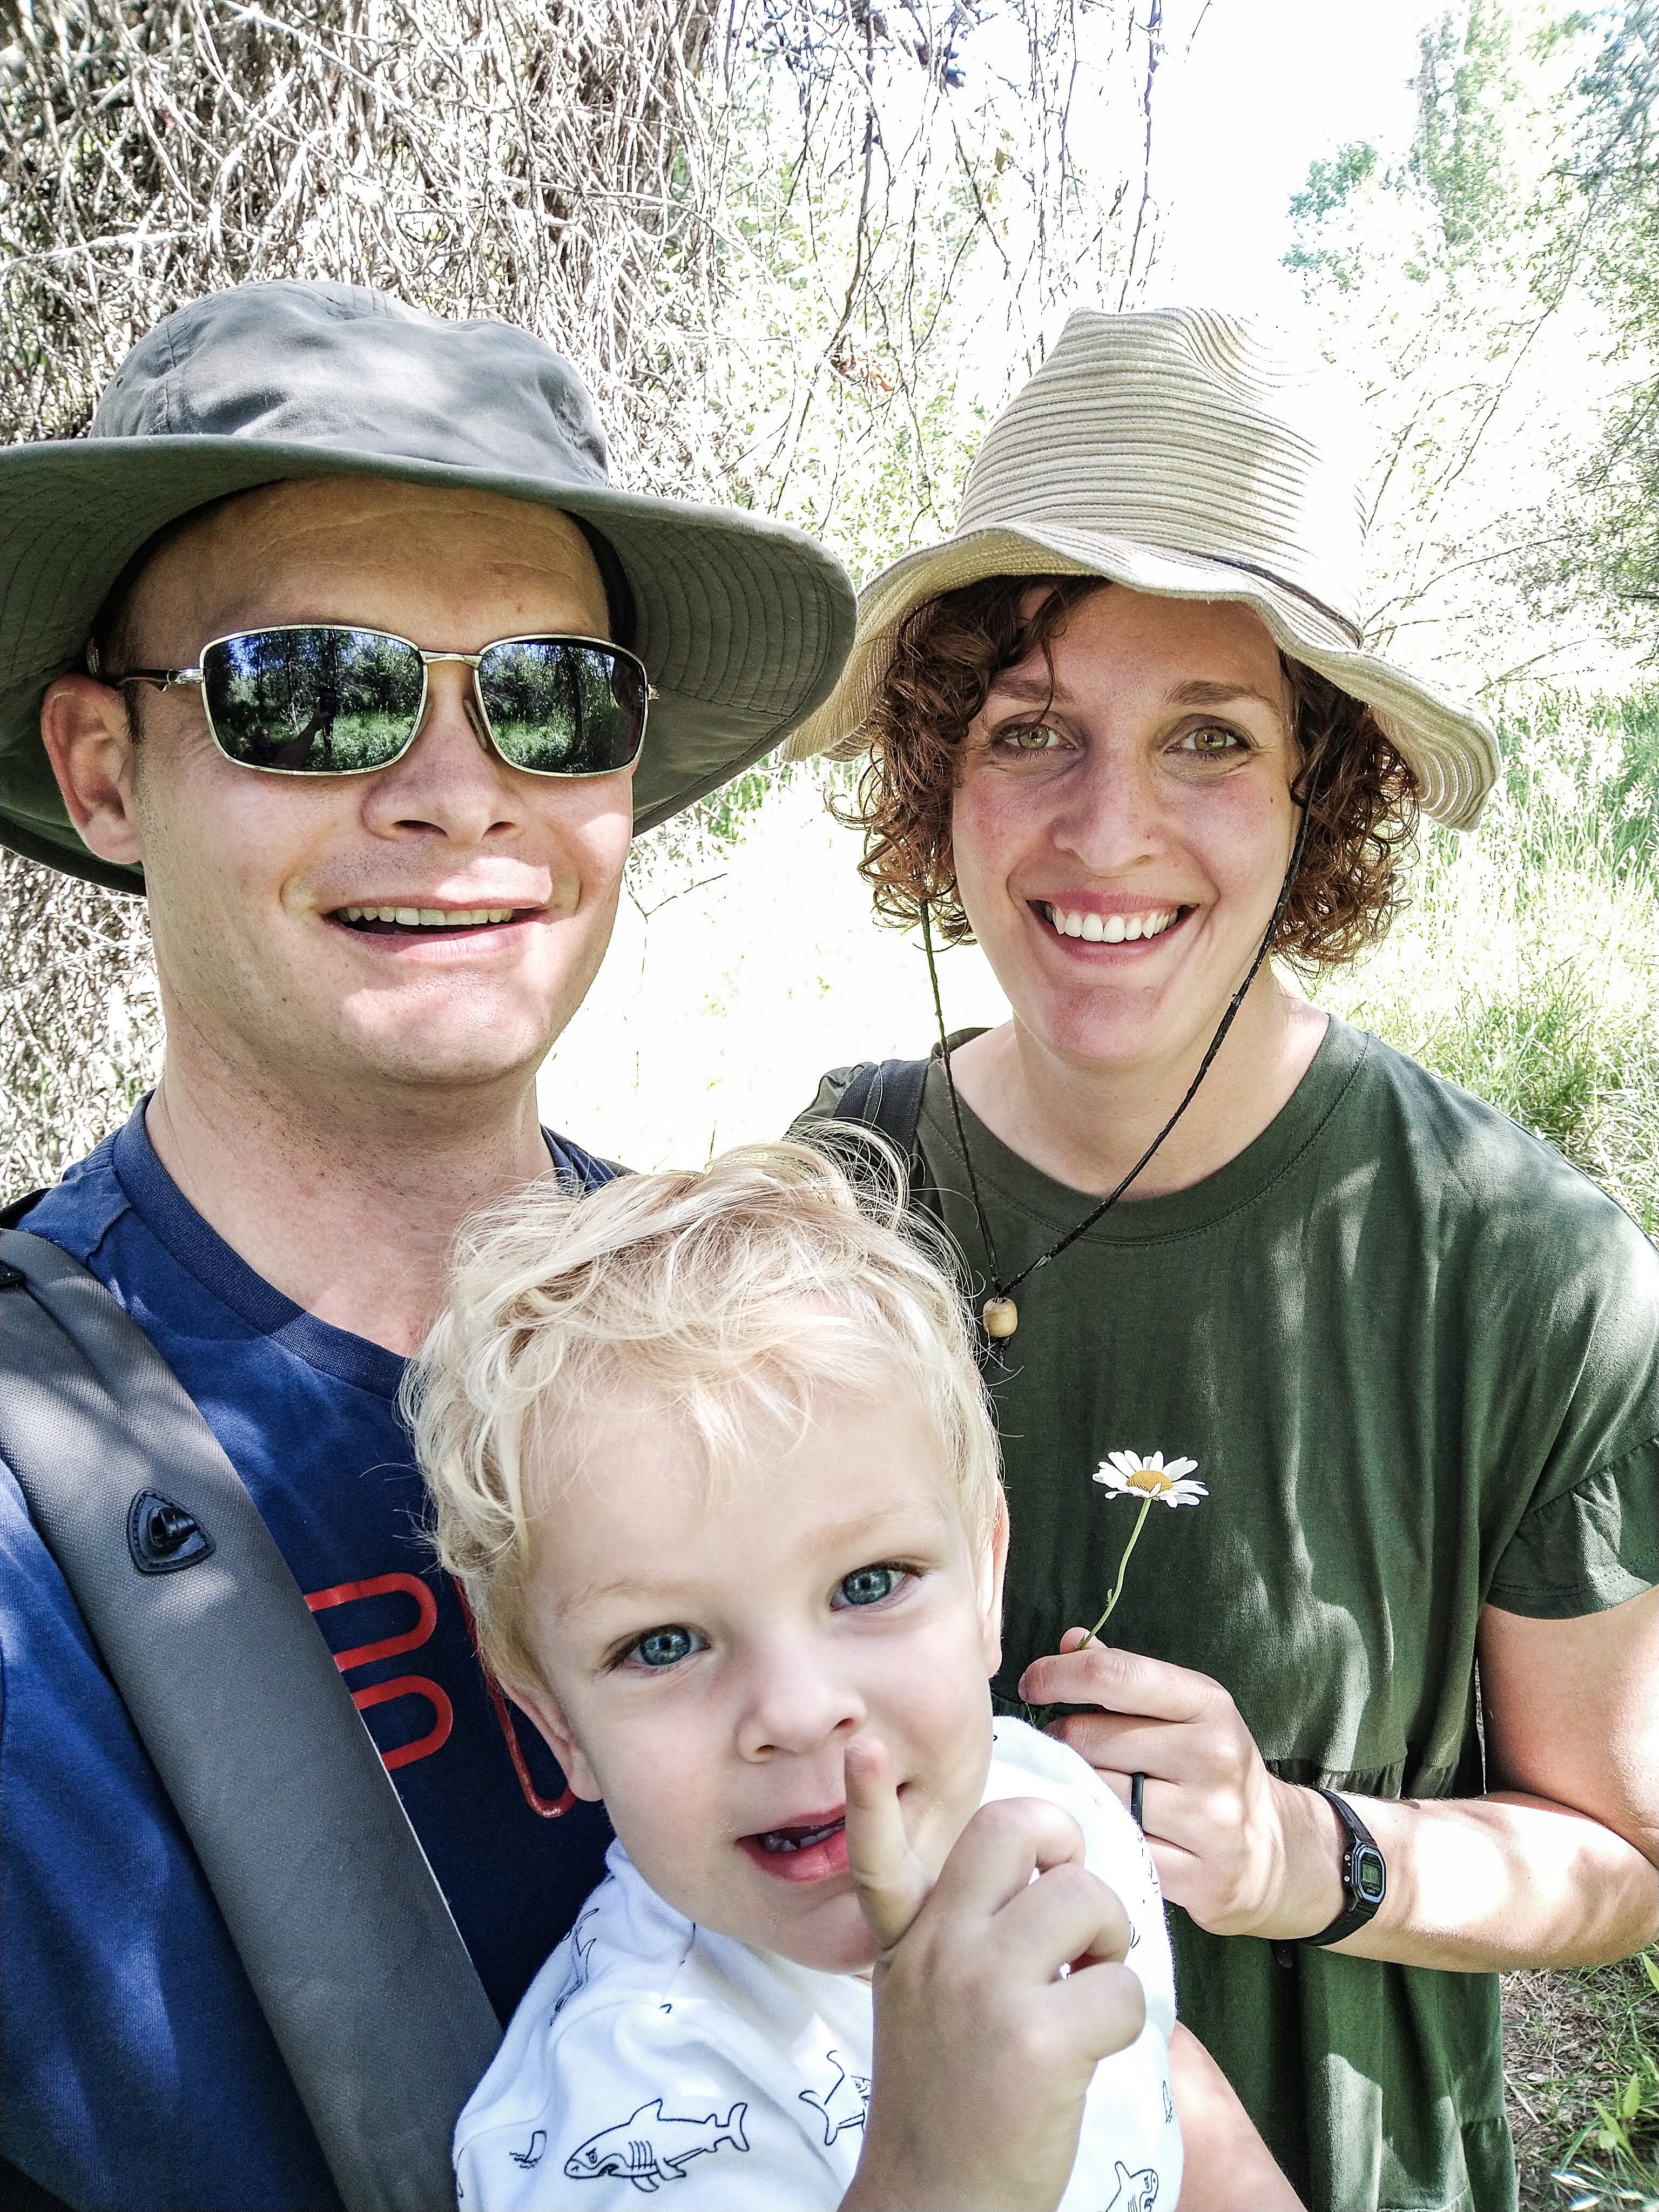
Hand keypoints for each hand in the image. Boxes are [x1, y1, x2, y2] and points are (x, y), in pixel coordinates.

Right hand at [838, 1733, 1146, 2211]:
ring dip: (1109, 1942)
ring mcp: (986, 1989)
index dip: (867, 1797)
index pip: (880, 1856)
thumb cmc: (950, 2100)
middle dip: (1068, 1848)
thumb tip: (1047, 1880)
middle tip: (1072, 1906)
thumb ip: (957, 1935)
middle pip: (1017, 1831)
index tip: (861, 1744)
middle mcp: (939, 1951)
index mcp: (907, 1942)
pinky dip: (1125, 2017)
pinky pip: (1122, 1986)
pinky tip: (1090, 2050)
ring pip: (1086, 1899)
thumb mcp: (919, 2000)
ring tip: (1085, 1986)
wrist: (936, 2207)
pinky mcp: (1041, 2039)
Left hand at [1018, 1632, 1344, 1940]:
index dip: (1057, 1675)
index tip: (1030, 1685)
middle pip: (1091, 1738)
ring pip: (1097, 1795)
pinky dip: (1095, 1837)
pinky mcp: (1199, 1878)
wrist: (1271, 1851)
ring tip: (1080, 1788)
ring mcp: (1209, 1820)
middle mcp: (1213, 1757)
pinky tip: (1096, 1830)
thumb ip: (1124, 1675)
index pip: (1113, 1675)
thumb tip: (1070, 1641)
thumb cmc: (1208, 1768)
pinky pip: (1116, 1849)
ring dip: (1073, 1791)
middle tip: (1062, 1752)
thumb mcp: (1182, 1711)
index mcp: (1208, 1704)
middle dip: (1061, 1741)